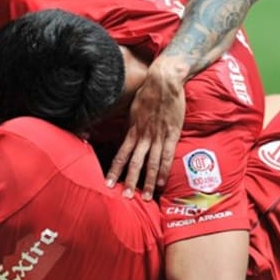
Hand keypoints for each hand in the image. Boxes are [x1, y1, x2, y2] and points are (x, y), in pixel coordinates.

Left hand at [106, 55, 186, 199]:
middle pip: (134, 163)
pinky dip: (163, 170)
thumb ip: (131, 124)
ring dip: (146, 181)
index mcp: (132, 130)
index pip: (121, 155)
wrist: (163, 81)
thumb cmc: (148, 93)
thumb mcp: (133, 109)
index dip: (114, 170)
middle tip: (124, 198)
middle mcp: (143, 136)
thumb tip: (126, 133)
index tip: (107, 183)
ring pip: (150, 163)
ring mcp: (157, 136)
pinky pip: (167, 155)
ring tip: (144, 197)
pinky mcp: (171, 134)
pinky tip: (160, 183)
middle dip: (129, 181)